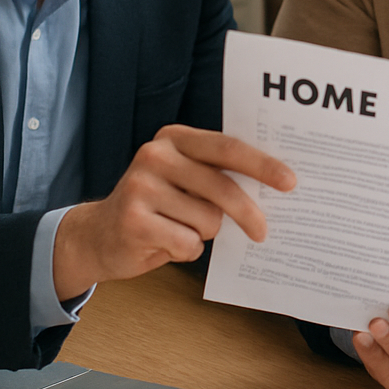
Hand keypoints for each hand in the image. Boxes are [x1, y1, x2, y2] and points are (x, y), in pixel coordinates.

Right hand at [53, 125, 294, 298]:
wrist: (98, 235)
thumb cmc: (157, 206)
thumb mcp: (185, 179)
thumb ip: (217, 176)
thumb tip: (273, 189)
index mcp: (175, 138)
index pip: (228, 148)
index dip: (262, 165)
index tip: (290, 181)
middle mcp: (155, 156)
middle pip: (222, 186)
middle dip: (248, 213)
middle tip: (262, 232)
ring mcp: (140, 187)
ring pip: (207, 220)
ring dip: (203, 234)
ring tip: (179, 229)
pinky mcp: (133, 221)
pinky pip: (187, 243)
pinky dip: (185, 250)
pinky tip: (164, 242)